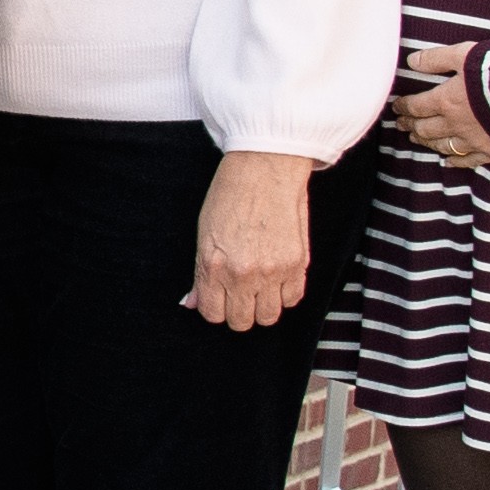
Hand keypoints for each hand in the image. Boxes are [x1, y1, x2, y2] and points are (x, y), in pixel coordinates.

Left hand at [186, 150, 314, 328]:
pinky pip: (293, 298)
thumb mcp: (204, 233)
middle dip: (239, 311)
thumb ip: (200, 273)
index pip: (213, 314)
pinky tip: (278, 278)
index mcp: (214, 266)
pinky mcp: (297, 263)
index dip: (216, 308)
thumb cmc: (231, 195)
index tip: (221, 298)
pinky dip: (286, 294)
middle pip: (241, 321)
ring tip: (261, 287)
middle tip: (241, 294)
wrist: (264, 168)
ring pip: (268, 316)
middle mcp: (243, 274)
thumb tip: (192, 302)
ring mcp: (272, 271)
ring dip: (263, 306)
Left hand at [393, 41, 489, 167]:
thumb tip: (412, 61)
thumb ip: (436, 58)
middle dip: (411, 126)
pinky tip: (449, 162)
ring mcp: (474, 140)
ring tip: (417, 141)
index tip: (396, 107)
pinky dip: (456, 162)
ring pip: (443, 146)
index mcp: (445, 101)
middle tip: (402, 125)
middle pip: (425, 129)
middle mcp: (455, 124)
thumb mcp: (464, 54)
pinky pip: (469, 161)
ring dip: (427, 143)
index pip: (417, 107)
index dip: (404, 107)